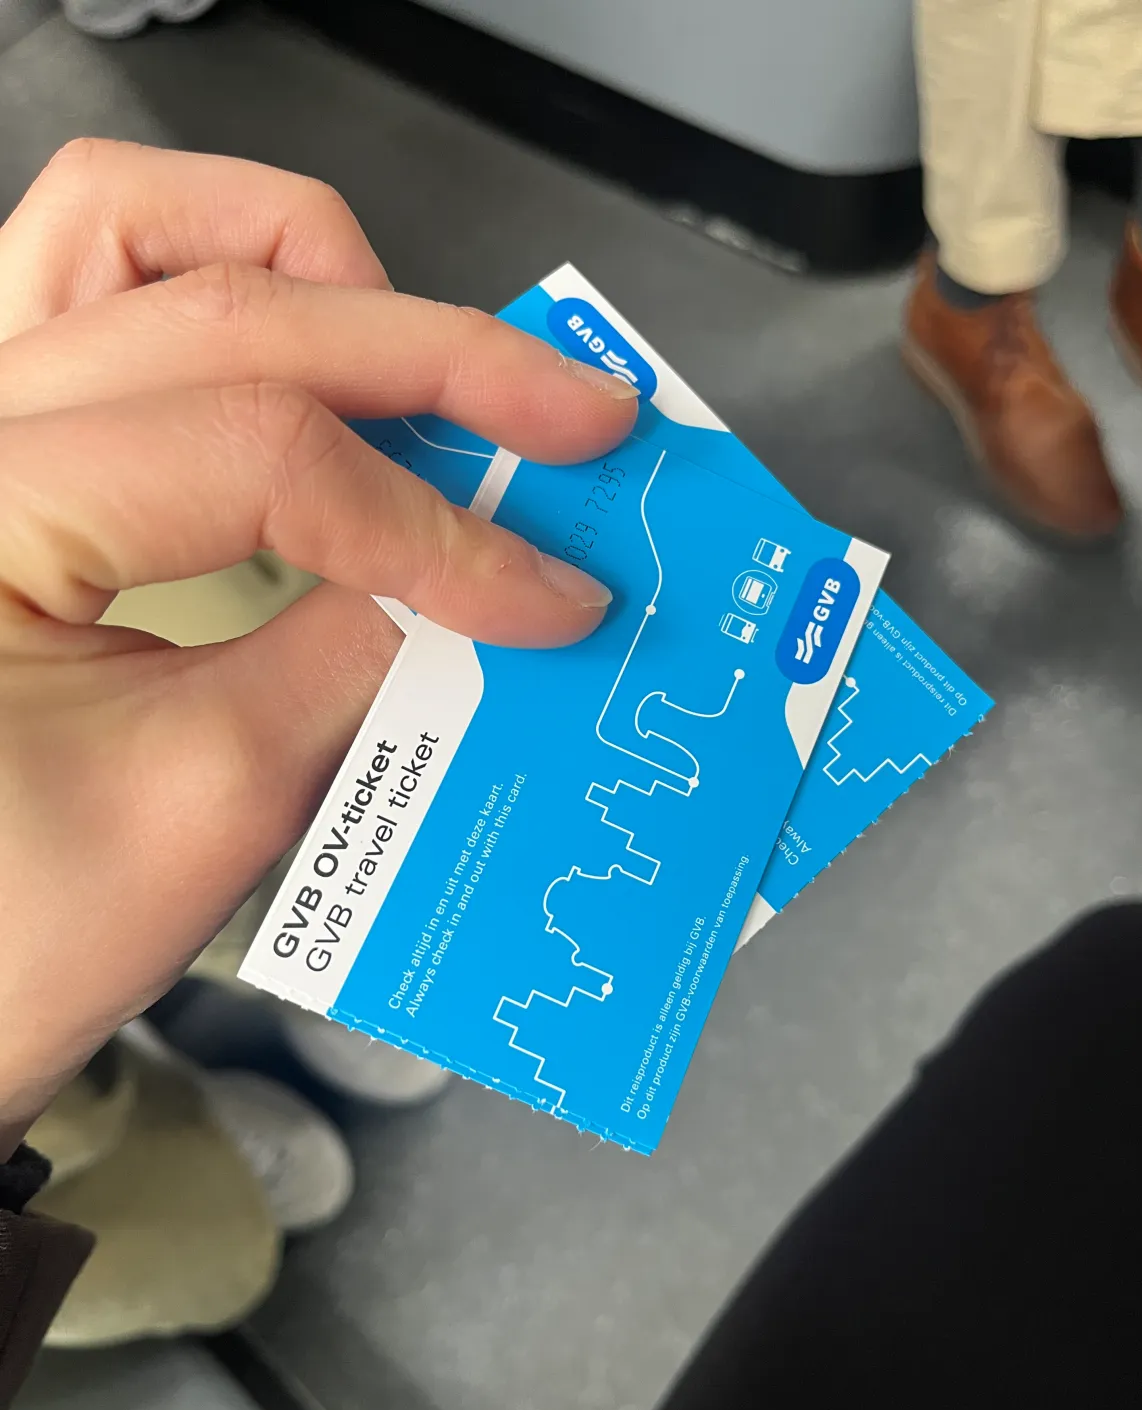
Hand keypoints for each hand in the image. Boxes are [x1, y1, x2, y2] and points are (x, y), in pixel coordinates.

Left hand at [0, 139, 636, 1152]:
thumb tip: (498, 577)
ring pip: (137, 233)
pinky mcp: (7, 446)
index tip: (552, 594)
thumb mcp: (208, 805)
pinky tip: (319, 342)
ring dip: (312, 275)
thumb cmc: (10, 936)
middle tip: (576, 419)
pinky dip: (229, 288)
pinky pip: (101, 285)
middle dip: (429, 359)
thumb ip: (361, 664)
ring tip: (438, 363)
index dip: (431, 522)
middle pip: (222, 306)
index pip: (252, 452)